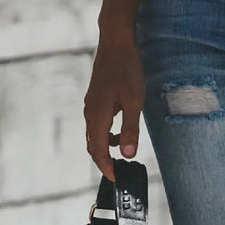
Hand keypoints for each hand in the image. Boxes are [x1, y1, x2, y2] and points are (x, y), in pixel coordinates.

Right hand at [83, 28, 144, 179]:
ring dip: (106, 148)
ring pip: (94, 136)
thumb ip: (130, 129)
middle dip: (105, 162)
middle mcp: (90, 113)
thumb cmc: (126, 70)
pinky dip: (106, 135)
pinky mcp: (94, 101)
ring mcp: (90, 107)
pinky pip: (96, 125)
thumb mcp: (134, 102)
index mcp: (98, 116)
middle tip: (119, 172)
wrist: (115, 43)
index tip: (116, 180)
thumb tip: (128, 154)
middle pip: (93, 147)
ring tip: (123, 154)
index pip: (98, 151)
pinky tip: (120, 133)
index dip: (107, 168)